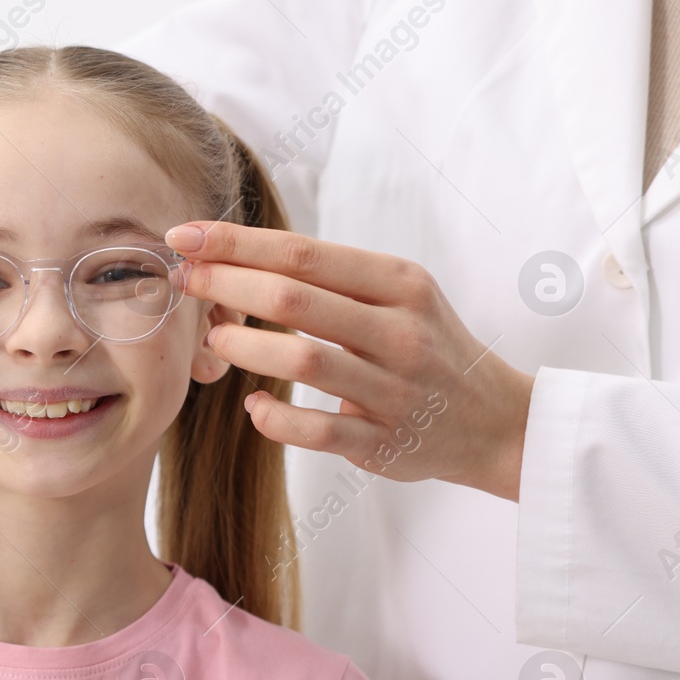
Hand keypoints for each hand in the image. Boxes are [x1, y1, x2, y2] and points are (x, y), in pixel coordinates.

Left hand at [166, 222, 532, 500]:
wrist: (493, 421)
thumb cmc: (427, 347)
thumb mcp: (399, 297)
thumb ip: (332, 281)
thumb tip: (236, 261)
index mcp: (401, 284)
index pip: (305, 253)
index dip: (237, 243)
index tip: (185, 237)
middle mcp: (401, 331)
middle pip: (296, 298)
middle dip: (227, 285)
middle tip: (185, 282)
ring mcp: (394, 389)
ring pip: (304, 361)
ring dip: (245, 348)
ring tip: (215, 341)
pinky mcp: (384, 442)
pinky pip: (317, 430)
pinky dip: (275, 419)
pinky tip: (254, 407)